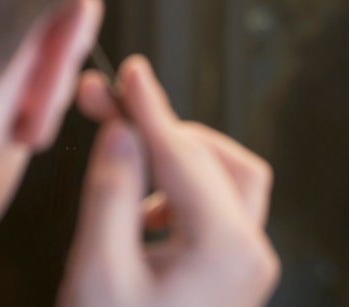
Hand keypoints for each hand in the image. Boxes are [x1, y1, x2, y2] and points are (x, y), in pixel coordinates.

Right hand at [59, 55, 279, 306]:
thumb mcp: (97, 271)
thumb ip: (112, 192)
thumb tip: (123, 129)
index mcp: (227, 249)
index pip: (184, 157)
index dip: (149, 108)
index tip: (126, 71)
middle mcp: (250, 253)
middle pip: (218, 161)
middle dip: (162, 132)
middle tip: (106, 110)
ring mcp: (247, 267)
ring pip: (226, 181)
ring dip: (176, 161)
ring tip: (122, 167)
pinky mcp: (232, 277)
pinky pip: (217, 211)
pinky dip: (180, 193)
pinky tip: (139, 213)